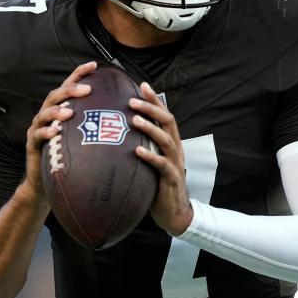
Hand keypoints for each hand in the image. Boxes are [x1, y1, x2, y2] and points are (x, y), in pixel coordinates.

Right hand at [23, 61, 96, 201]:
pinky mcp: (32, 145)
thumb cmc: (68, 157)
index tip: (94, 64)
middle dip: (70, 90)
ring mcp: (37, 129)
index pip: (68, 87)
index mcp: (59, 110)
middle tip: (86, 89)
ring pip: (44, 114)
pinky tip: (55, 132)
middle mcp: (47, 116)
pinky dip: (46, 132)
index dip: (79, 74)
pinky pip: (38, 136)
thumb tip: (122, 116)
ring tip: (69, 112)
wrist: (44, 182)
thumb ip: (94, 124)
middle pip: (55, 96)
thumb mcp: (81, 138)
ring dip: (57, 111)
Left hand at [130, 82, 192, 236]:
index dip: (155, 100)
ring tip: (134, 119)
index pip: (165, 115)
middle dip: (151, 108)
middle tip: (132, 100)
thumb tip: (122, 131)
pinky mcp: (171, 179)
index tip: (142, 85)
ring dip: (150, 128)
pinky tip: (137, 151)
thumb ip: (144, 145)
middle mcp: (175, 149)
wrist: (175, 213)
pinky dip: (150, 156)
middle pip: (167, 121)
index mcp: (171, 143)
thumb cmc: (159, 185)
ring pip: (166, 139)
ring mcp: (175, 163)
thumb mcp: (152, 162)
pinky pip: (162, 165)